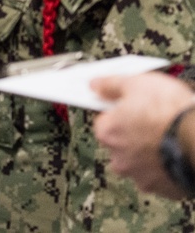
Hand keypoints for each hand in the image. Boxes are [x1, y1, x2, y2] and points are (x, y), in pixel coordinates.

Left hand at [92, 72, 194, 199]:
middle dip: (136, 134)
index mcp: (108, 133)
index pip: (105, 121)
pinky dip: (169, 166)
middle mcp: (119, 159)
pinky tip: (178, 152)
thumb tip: (96, 85)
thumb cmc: (171, 114)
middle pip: (122, 144)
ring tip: (170, 137)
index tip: (134, 107)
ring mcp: (142, 176)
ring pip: (142, 162)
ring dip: (152, 152)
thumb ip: (111, 85)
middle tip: (155, 121)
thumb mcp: (138, 84)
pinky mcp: (164, 189)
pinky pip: (163, 176)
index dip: (121, 112)